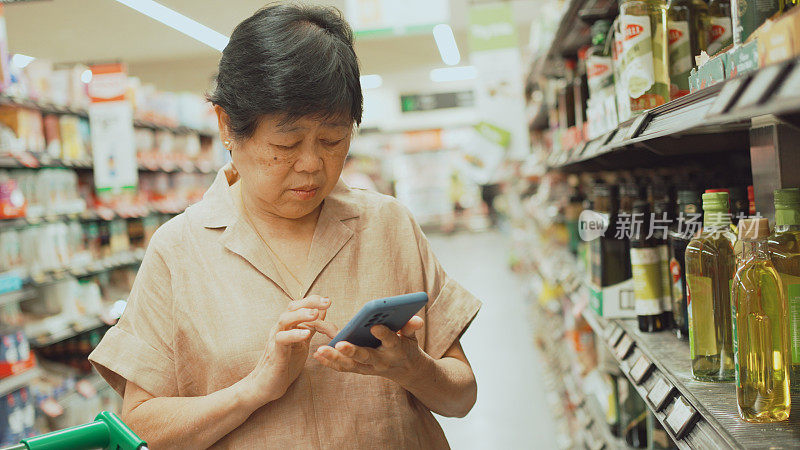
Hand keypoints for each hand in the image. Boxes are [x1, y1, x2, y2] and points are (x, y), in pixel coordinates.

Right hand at [241, 295, 334, 406]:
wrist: (266, 385)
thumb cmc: (285, 364)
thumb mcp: (302, 343)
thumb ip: (310, 328)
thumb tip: (321, 312)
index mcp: (288, 326)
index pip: (299, 306)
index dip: (314, 302)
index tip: (329, 301)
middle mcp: (280, 329)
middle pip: (292, 307)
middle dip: (310, 302)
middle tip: (326, 302)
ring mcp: (275, 339)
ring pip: (285, 319)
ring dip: (301, 314)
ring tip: (315, 314)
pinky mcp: (274, 353)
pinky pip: (281, 339)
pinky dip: (294, 335)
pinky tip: (306, 334)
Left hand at [312, 316, 427, 384]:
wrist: (407, 371)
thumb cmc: (407, 347)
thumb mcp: (412, 337)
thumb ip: (410, 327)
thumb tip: (416, 319)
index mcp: (396, 350)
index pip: (391, 341)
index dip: (383, 334)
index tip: (375, 326)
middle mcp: (382, 361)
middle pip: (366, 356)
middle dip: (353, 351)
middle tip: (340, 344)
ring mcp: (370, 368)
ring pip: (352, 365)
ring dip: (335, 358)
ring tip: (321, 350)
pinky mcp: (361, 370)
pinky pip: (344, 368)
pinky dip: (331, 363)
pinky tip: (317, 355)